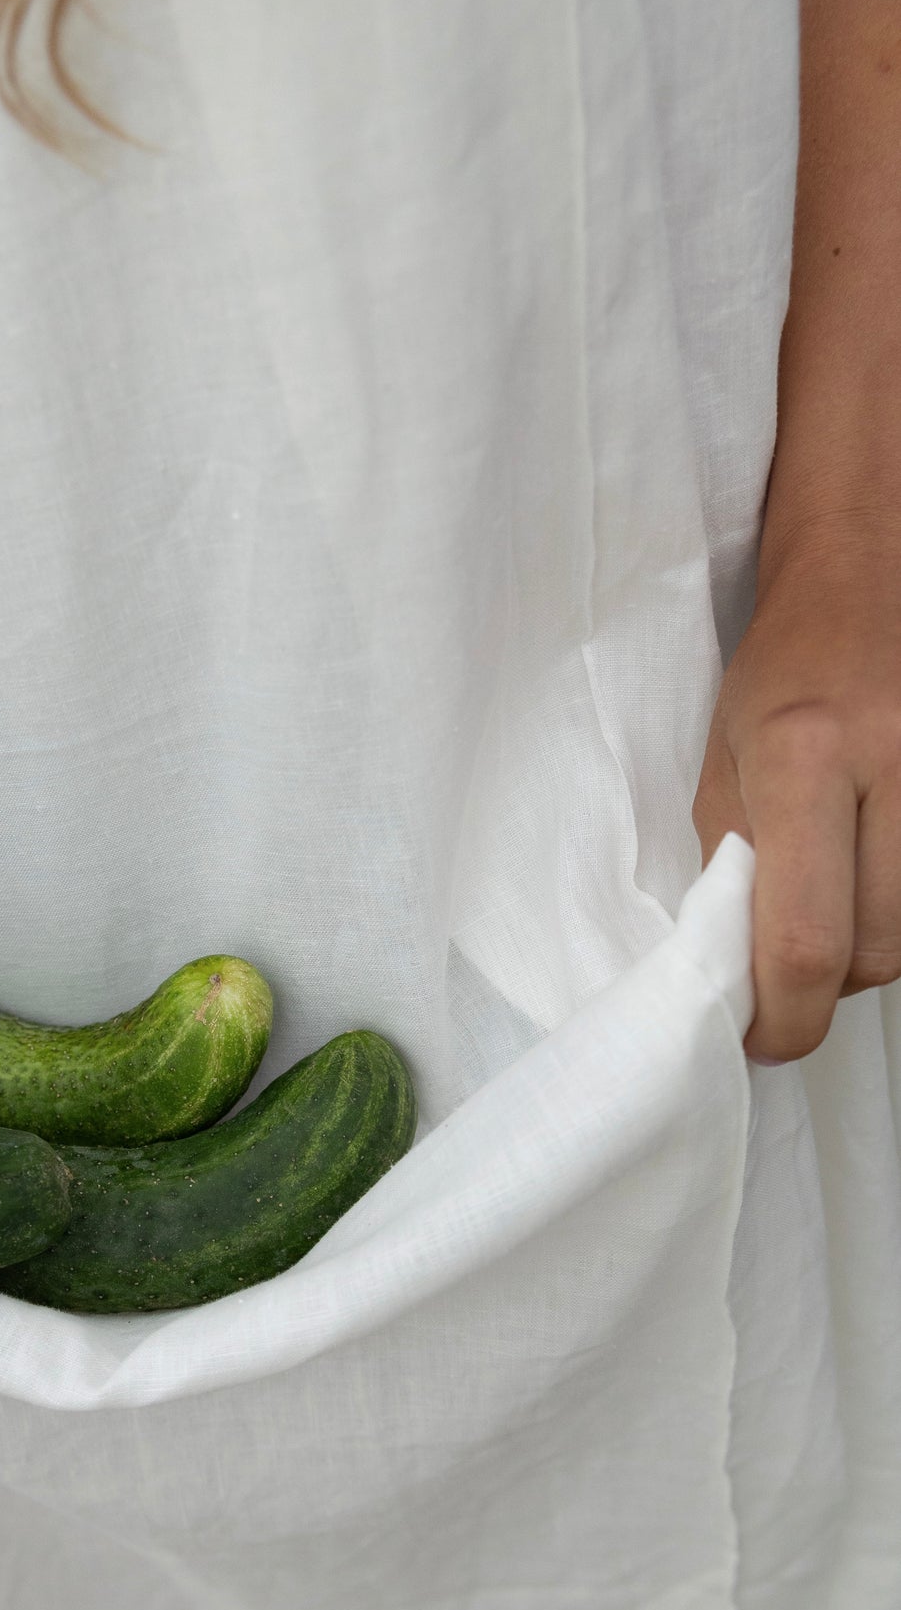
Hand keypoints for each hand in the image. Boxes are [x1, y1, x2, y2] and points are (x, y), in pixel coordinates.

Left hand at [693, 511, 900, 1064]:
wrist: (870, 571)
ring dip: (867, 950)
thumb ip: (732, 866)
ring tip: (829, 907)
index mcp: (804, 756)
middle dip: (823, 986)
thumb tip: (736, 973)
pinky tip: (871, 881)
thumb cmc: (783, 665)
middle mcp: (893, 765)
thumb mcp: (726, 760)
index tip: (758, 1037)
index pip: (805, 941)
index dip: (783, 1018)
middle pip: (873, 952)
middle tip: (783, 970)